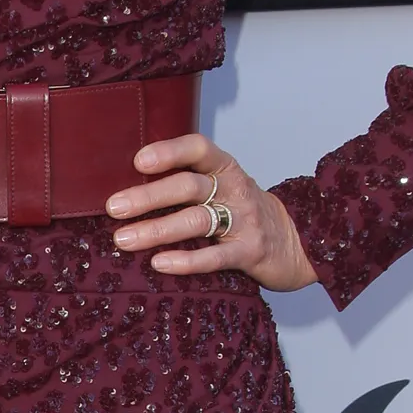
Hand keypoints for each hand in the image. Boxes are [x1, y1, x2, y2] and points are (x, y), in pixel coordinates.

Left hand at [105, 133, 316, 292]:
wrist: (298, 240)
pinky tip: (160, 263)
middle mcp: (234, 189)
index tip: (138, 162)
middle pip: (188, 187)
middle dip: (148, 196)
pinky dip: (186, 261)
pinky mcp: (251, 252)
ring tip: (124, 240)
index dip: (169, 152)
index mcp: (224, 168)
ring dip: (157, 230)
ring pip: (196, 221)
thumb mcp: (220, 186)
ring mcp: (245, 220)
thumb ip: (186, 181)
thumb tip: (127, 187)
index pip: (198, 149)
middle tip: (114, 207)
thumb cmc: (242, 210)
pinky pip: (216, 256)